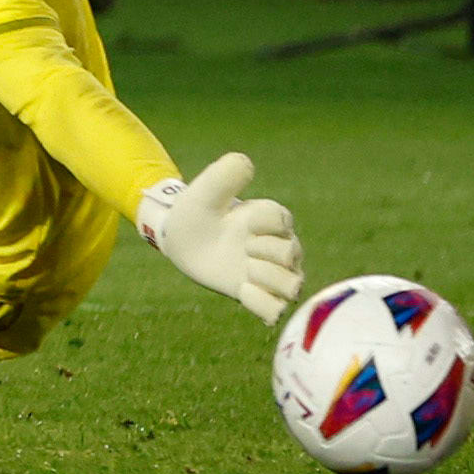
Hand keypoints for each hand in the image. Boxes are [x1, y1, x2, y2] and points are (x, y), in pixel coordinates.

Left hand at [137, 152, 304, 322]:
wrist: (180, 238)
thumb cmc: (195, 212)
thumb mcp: (204, 191)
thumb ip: (224, 176)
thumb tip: (246, 162)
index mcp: (273, 219)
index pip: (282, 222)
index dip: (259, 224)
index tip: (242, 222)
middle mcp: (281, 246)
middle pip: (291, 255)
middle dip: (262, 253)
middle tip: (242, 249)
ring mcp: (272, 273)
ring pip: (293, 286)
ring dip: (265, 280)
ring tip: (244, 273)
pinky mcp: (259, 295)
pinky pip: (275, 310)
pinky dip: (260, 304)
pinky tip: (242, 290)